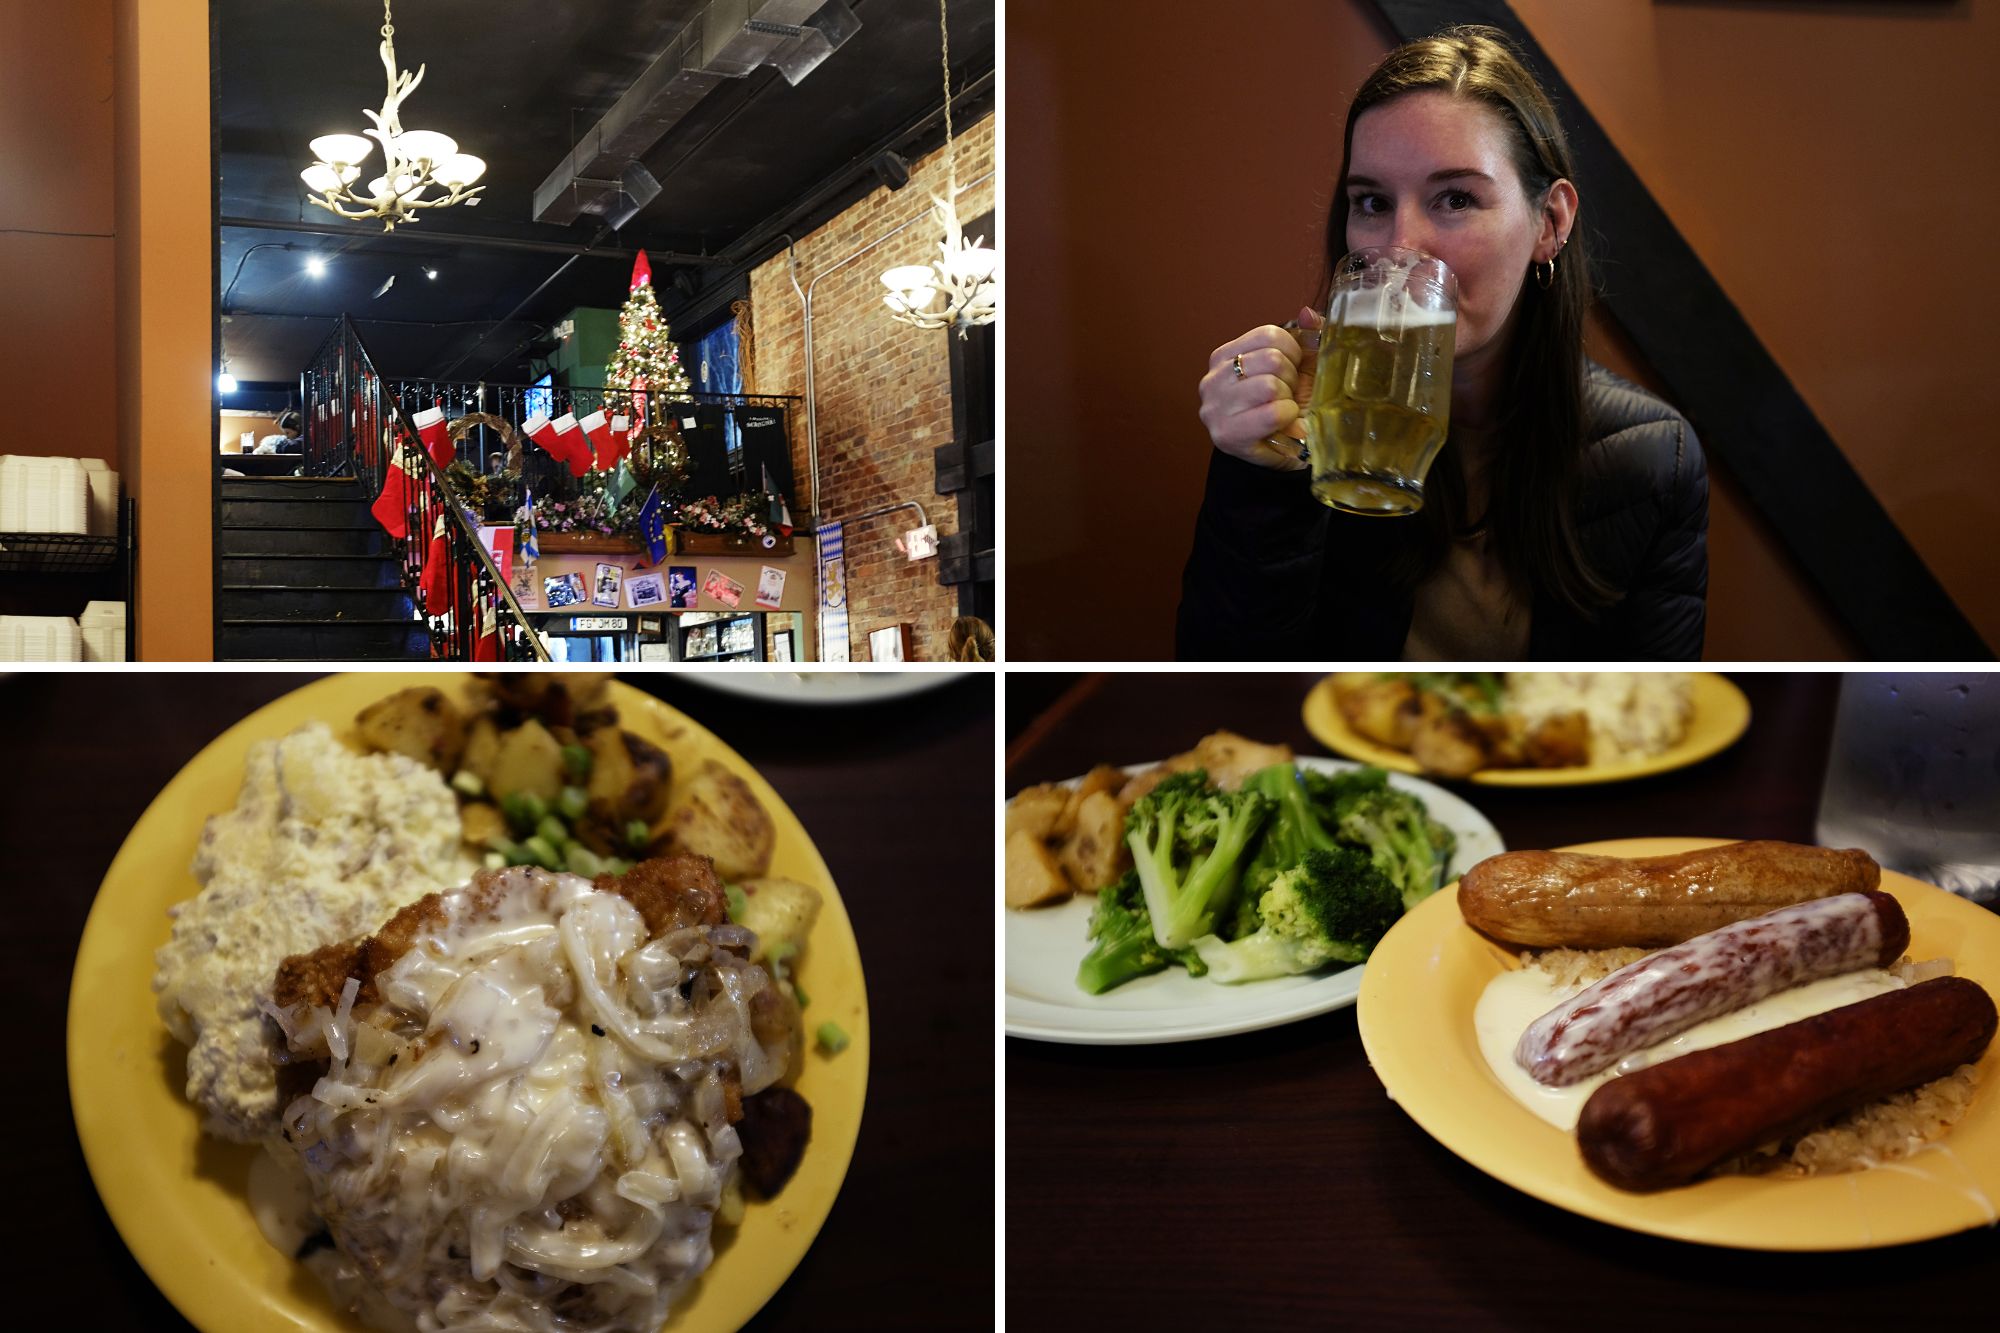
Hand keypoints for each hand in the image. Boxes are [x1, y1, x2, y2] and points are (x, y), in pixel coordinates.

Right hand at [1197, 307, 1323, 469]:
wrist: (1281, 451)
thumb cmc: (1287, 406)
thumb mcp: (1299, 367)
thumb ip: (1307, 337)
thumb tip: (1308, 315)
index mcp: (1224, 356)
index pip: (1268, 334)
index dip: (1293, 351)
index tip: (1293, 370)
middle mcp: (1212, 379)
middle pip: (1270, 359)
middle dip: (1291, 378)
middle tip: (1288, 395)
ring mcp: (1215, 408)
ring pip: (1270, 385)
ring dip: (1288, 399)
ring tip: (1284, 409)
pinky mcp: (1226, 434)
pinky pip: (1271, 413)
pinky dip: (1287, 417)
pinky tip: (1284, 423)